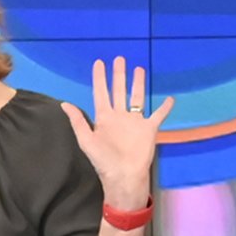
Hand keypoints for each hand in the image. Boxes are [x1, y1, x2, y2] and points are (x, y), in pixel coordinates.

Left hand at [63, 56, 173, 208]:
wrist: (124, 176)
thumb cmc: (104, 161)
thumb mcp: (87, 141)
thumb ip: (78, 121)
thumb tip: (64, 104)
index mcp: (104, 118)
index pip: (101, 93)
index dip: (99, 78)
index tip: (99, 63)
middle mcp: (120, 116)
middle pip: (120, 90)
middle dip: (119, 75)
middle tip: (119, 58)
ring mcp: (135, 122)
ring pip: (137, 97)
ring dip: (138, 84)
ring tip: (139, 68)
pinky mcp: (149, 129)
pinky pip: (158, 115)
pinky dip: (164, 107)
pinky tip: (170, 98)